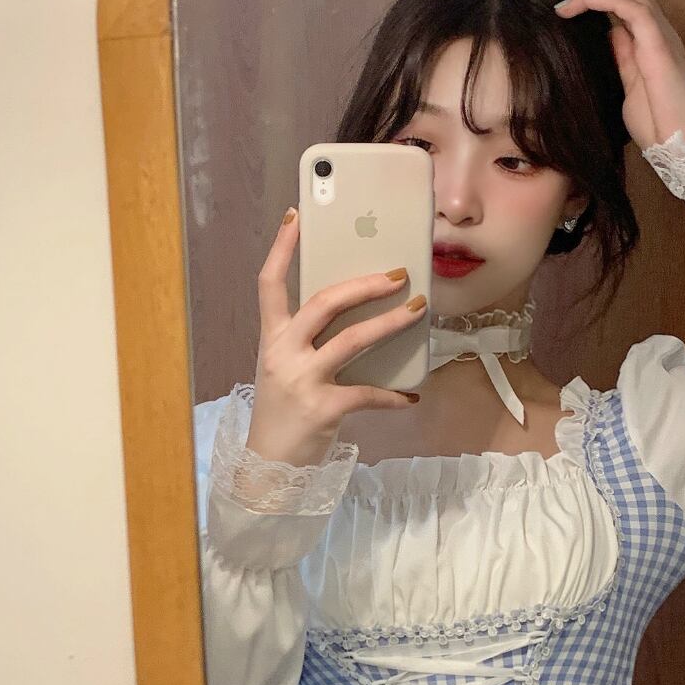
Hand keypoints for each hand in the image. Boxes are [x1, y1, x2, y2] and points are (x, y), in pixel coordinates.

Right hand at [247, 206, 425, 466]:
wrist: (268, 468)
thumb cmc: (284, 415)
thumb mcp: (285, 371)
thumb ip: (308, 343)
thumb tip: (356, 315)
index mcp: (272, 340)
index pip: (270, 284)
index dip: (283, 248)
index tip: (297, 215)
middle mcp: (283, 354)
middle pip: (323, 302)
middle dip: (364, 284)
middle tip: (398, 274)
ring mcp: (303, 381)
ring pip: (352, 340)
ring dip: (390, 322)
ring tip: (416, 311)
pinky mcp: (324, 409)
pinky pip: (368, 394)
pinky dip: (393, 395)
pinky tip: (411, 395)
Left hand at [554, 0, 684, 149]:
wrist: (683, 145)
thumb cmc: (660, 124)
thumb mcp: (632, 86)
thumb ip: (624, 58)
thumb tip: (611, 35)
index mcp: (651, 41)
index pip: (626, 1)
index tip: (568, 0)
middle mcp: (658, 31)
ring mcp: (661, 35)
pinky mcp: (659, 44)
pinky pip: (634, 8)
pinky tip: (586, 1)